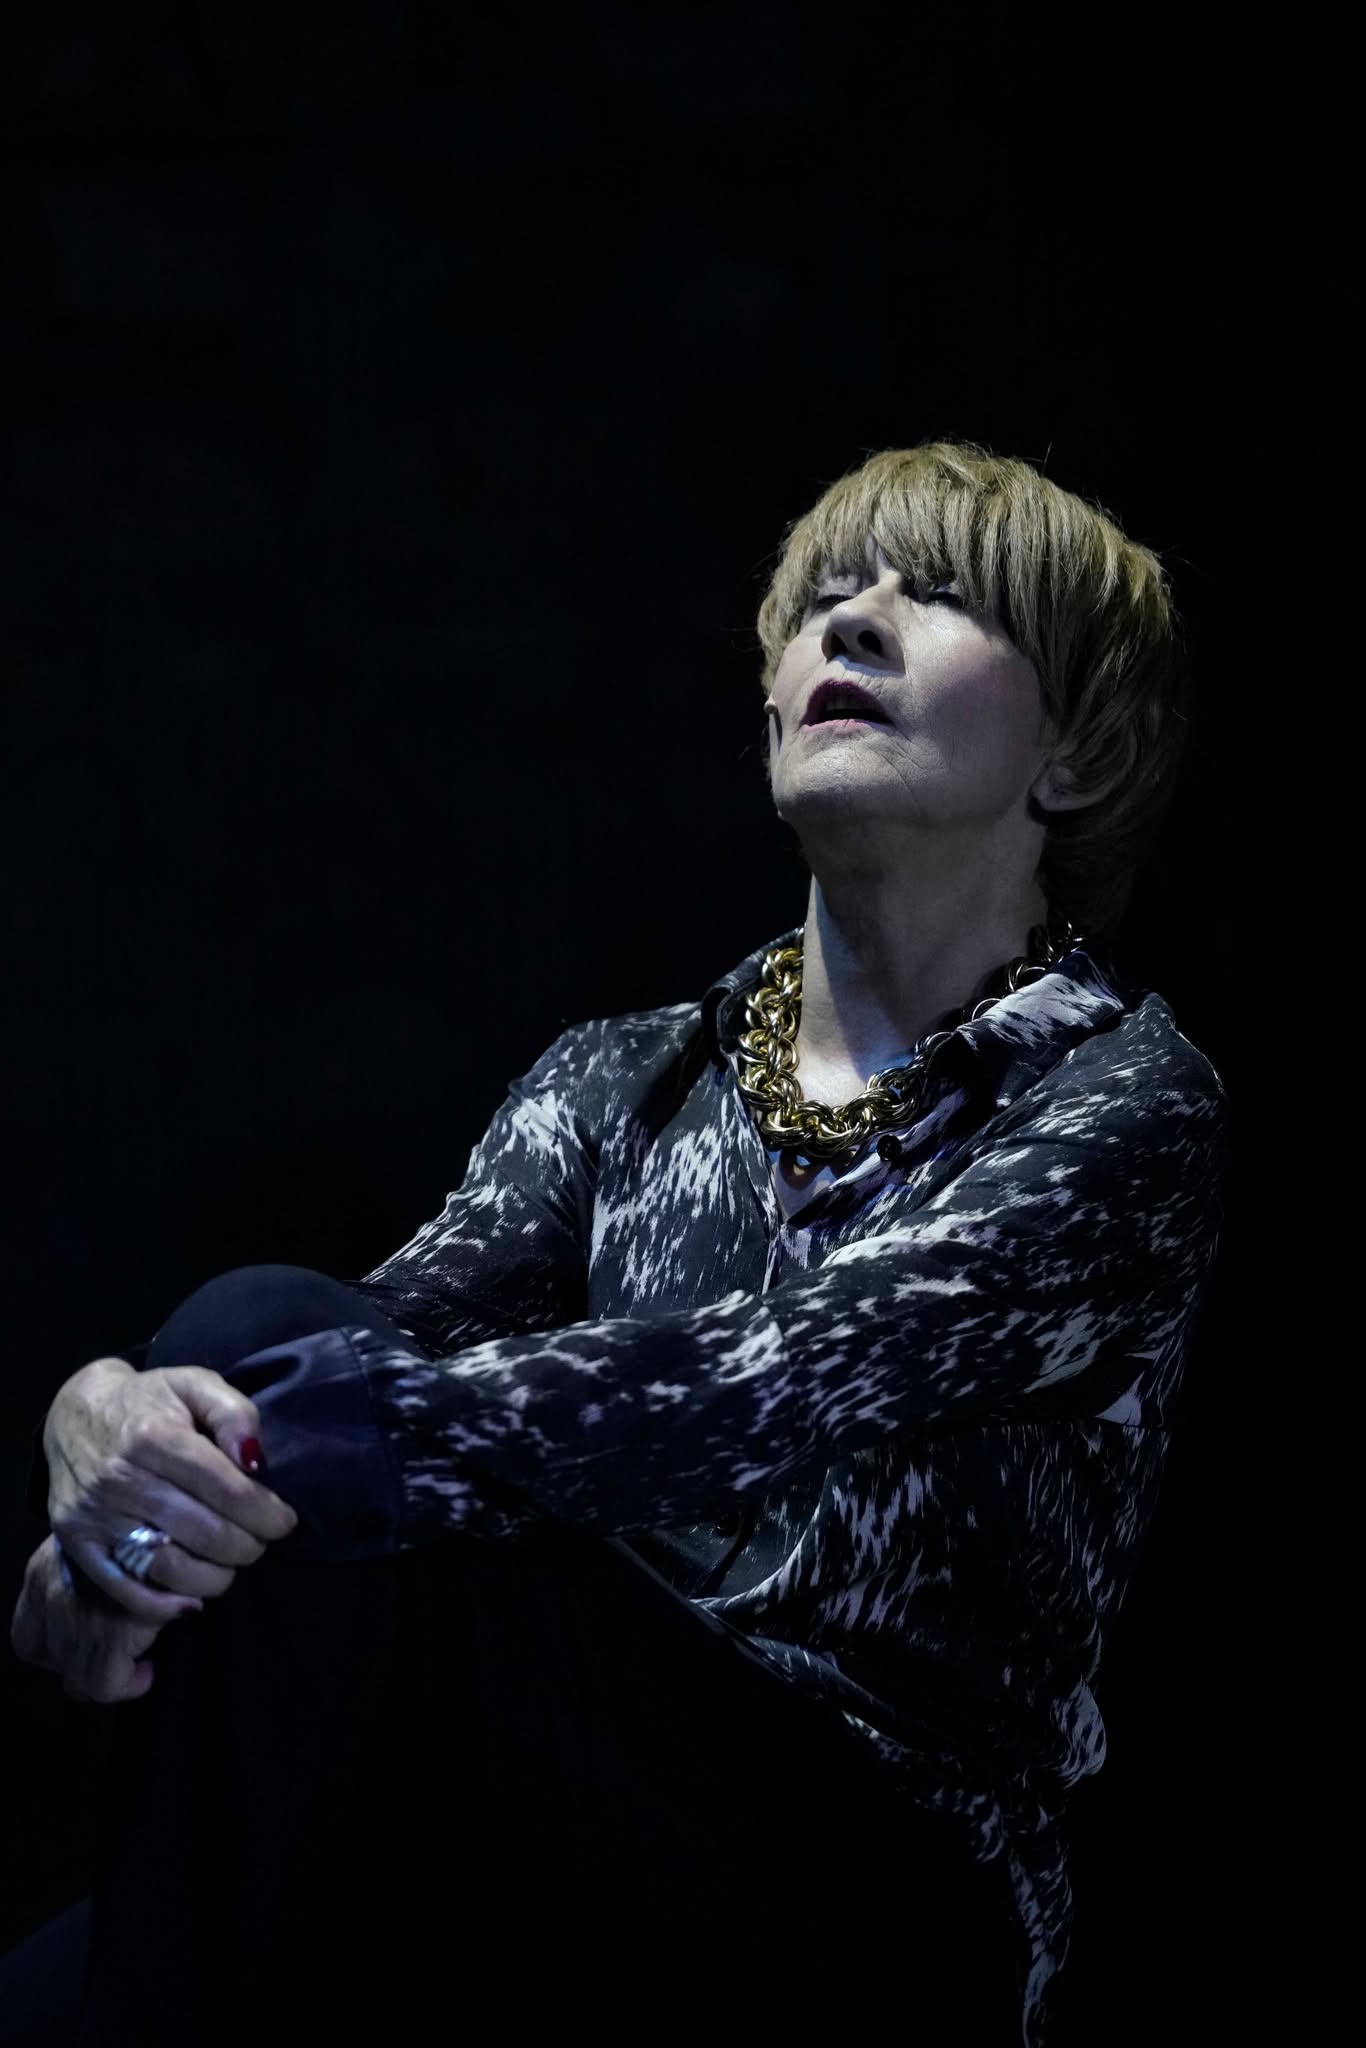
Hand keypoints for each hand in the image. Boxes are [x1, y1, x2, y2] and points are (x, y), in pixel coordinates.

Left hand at [11, 1533, 182, 1702]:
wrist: (171, 1517)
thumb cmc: (141, 1523)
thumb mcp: (100, 1539)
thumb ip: (89, 1569)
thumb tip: (104, 1603)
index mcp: (40, 1573)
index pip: (27, 1638)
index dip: (53, 1653)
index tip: (84, 1647)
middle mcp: (49, 1599)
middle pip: (53, 1662)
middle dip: (84, 1664)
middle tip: (116, 1654)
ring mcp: (76, 1622)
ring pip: (78, 1680)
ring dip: (108, 1674)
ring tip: (137, 1663)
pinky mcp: (109, 1639)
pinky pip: (106, 1686)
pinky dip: (128, 1685)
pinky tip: (147, 1671)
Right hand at [43, 1356, 299, 1622]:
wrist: (76, 1414)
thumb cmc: (150, 1401)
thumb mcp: (196, 1384)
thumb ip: (234, 1414)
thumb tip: (254, 1462)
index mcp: (155, 1437)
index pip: (225, 1489)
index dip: (265, 1513)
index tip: (285, 1522)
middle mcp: (121, 1479)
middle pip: (204, 1533)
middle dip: (248, 1546)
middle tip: (261, 1542)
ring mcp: (96, 1516)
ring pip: (169, 1568)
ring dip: (215, 1578)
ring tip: (231, 1565)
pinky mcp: (77, 1543)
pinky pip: (123, 1589)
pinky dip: (163, 1607)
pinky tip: (192, 1602)